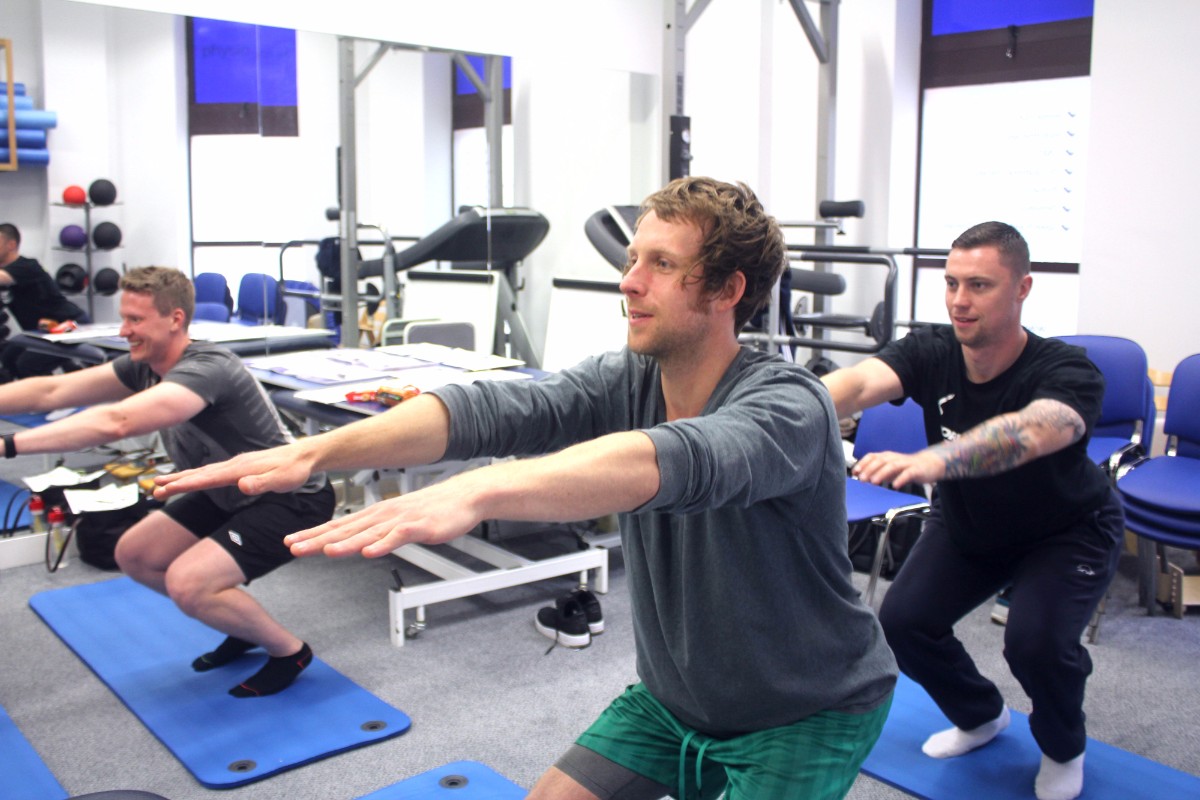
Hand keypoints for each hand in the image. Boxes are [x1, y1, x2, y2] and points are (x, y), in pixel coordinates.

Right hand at [153, 444, 314, 499]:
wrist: (305, 455)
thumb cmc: (295, 470)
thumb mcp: (283, 480)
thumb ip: (262, 483)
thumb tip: (242, 485)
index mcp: (240, 469)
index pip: (207, 478)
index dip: (185, 484)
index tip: (165, 490)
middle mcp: (234, 464)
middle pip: (199, 473)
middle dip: (175, 481)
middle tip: (153, 488)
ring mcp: (236, 464)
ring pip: (203, 471)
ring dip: (182, 478)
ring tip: (162, 483)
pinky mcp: (240, 466)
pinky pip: (212, 472)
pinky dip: (196, 476)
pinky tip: (191, 479)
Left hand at [285, 475, 484, 558]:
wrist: (463, 497)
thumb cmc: (431, 510)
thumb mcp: (397, 520)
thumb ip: (377, 532)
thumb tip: (357, 544)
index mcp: (375, 515)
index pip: (338, 526)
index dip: (314, 534)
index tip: (291, 541)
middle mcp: (383, 515)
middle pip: (346, 530)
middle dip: (318, 540)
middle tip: (294, 547)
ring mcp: (400, 520)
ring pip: (368, 534)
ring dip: (346, 543)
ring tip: (326, 551)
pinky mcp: (419, 527)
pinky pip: (398, 537)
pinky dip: (383, 544)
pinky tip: (371, 552)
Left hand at [851, 449, 943, 489]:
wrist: (929, 465)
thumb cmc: (906, 468)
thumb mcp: (889, 469)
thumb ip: (876, 472)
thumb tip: (860, 477)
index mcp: (887, 456)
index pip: (872, 456)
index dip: (862, 463)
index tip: (854, 472)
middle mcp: (894, 458)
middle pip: (880, 461)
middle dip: (869, 469)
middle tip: (862, 479)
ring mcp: (905, 463)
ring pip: (892, 466)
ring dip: (881, 473)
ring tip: (874, 482)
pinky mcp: (916, 470)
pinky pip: (908, 474)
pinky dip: (900, 479)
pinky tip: (894, 486)